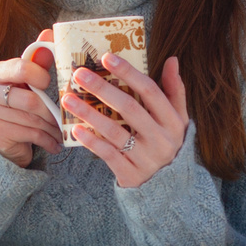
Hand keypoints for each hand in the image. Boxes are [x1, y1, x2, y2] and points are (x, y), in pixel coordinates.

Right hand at [0, 33, 59, 168]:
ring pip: (31, 120)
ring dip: (52, 128)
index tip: (49, 84)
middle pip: (29, 100)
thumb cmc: (14, 103)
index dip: (41, 76)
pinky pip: (28, 135)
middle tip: (65, 116)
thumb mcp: (24, 80)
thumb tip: (49, 33)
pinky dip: (46, 140)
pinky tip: (54, 143)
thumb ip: (36, 60)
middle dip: (51, 111)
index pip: (20, 68)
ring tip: (62, 131)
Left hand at [64, 53, 189, 189]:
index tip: (106, 57)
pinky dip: (92, 142)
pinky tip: (76, 130)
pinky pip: (108, 155)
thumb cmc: (167, 143)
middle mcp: (161, 139)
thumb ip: (174, 90)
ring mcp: (146, 158)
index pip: (150, 91)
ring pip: (114, 131)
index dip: (128, 72)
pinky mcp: (130, 174)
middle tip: (79, 73)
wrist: (167, 187)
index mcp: (173, 120)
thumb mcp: (177, 119)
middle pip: (129, 108)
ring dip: (89, 113)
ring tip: (68, 99)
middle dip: (102, 88)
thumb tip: (172, 60)